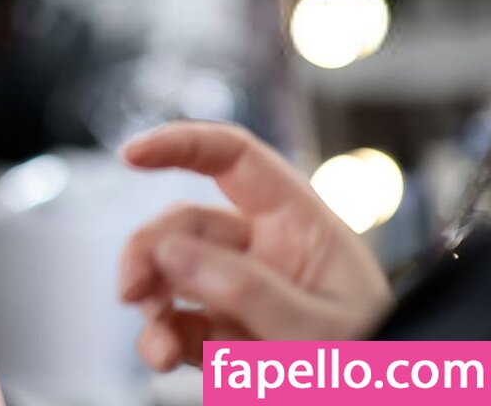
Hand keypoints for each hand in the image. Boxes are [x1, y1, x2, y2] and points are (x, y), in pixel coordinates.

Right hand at [118, 122, 392, 368]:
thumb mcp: (322, 330)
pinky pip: (178, 324)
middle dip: (150, 248)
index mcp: (303, 227)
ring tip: (150, 333)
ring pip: (172, 273)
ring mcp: (245, 296)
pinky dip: (159, 337)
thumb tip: (170, 252)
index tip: (132, 155)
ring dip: (149, 296)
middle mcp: (268, 253)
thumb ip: (247, 291)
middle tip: (131, 285)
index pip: (236, 159)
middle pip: (187, 223)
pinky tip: (158, 354)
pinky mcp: (228, 339)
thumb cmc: (379, 367)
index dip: (183, 144)